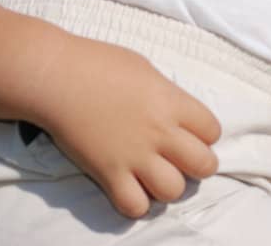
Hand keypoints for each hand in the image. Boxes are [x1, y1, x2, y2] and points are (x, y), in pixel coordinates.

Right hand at [31, 35, 221, 217]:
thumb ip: (166, 96)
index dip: (206, 135)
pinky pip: (133, 205)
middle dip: (199, 166)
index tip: (192, 135)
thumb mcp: (147, 71)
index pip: (212, 130)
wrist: (57, 77)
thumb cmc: (99, 64)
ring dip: (168, 186)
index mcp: (173, 102)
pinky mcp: (108, 173)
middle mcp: (160, 132)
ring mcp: (134, 155)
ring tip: (156, 177)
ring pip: (173, 190)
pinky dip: (135, 203)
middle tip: (182, 161)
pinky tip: (130, 189)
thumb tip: (174, 112)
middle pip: (203, 165)